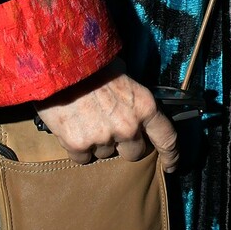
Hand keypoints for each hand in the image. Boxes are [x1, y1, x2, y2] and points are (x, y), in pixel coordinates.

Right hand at [34, 59, 179, 169]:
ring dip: (99, 143)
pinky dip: (78, 147)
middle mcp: (128, 127)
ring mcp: (103, 138)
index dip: (171, 156)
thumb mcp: (124, 75)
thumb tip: (133, 107)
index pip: (166, 138)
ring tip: (86, 119)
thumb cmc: (93, 64)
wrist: (59, 63)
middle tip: (111, 128)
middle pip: (134, 153)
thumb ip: (132, 99)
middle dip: (125, 145)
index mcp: (144, 107)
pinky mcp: (79, 145)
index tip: (171, 166)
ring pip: (105, 154)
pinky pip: (82, 157)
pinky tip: (73, 127)